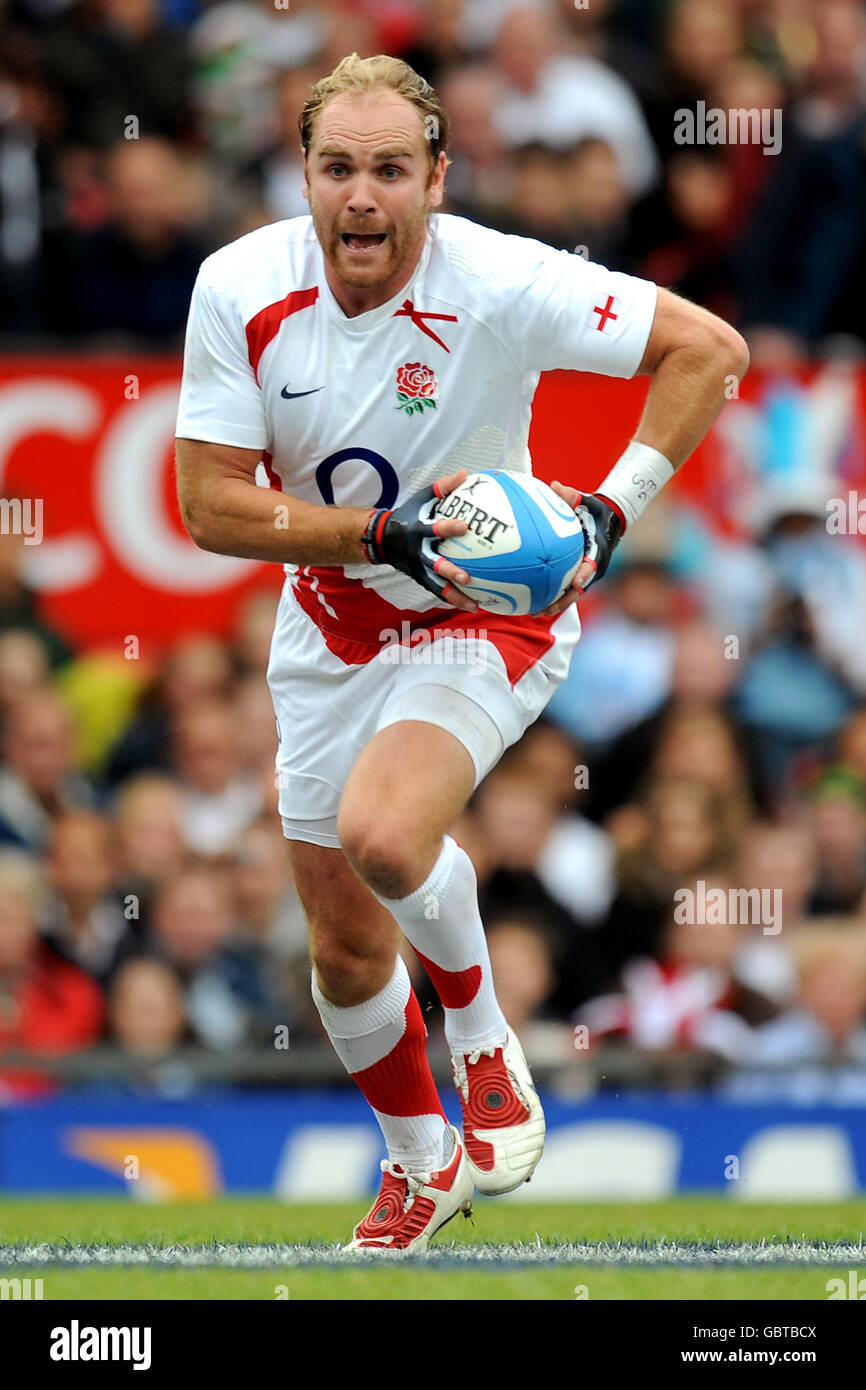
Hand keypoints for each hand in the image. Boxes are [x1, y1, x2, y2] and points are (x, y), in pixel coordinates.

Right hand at [362, 469, 478, 612]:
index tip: (465, 526)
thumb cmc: (408, 514)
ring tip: (475, 604)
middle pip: (434, 564)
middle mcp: (417, 553)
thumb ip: (442, 487)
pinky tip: (472, 604)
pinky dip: (453, 599)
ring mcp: (418, 568)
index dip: (448, 528)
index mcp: (418, 531)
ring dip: (455, 595)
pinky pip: (438, 591)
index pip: (433, 529)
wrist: (382, 539)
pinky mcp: (419, 578)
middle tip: (468, 577)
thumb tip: (465, 474)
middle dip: (450, 571)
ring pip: (437, 585)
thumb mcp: (421, 498)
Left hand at [543, 482, 621, 614]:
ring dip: (556, 604)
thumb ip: (570, 495)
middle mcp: (593, 566)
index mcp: (597, 550)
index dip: (583, 575)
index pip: (591, 566)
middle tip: (546, 609)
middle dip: (564, 601)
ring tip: (536, 613)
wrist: (608, 519)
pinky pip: (566, 587)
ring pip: (572, 594)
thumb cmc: (594, 509)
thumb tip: (555, 485)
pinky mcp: (579, 574)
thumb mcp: (585, 500)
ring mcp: (587, 573)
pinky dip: (553, 595)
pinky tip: (533, 601)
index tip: (575, 584)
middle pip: (579, 589)